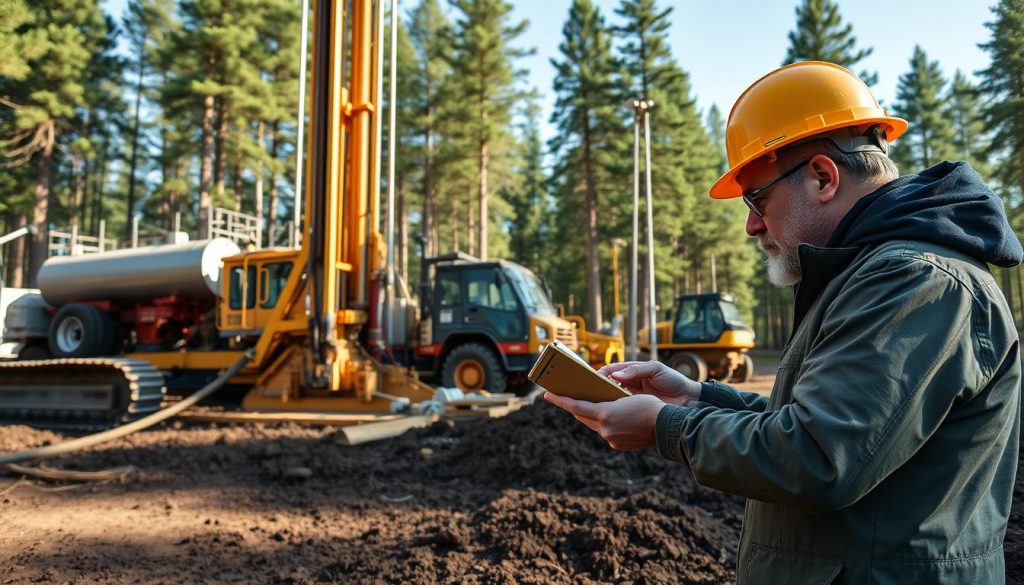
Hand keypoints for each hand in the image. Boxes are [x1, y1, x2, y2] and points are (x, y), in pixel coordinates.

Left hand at [543, 392, 665, 449]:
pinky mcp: (618, 445)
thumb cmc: (650, 406)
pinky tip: (610, 418)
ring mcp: (611, 439)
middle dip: (575, 407)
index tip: (547, 395)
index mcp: (605, 414)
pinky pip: (606, 432)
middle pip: (583, 416)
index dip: (560, 400)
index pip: (575, 406)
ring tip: (590, 406)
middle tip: (565, 397)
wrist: (667, 427)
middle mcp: (605, 429)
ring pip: (595, 425)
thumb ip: (609, 403)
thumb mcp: (627, 397)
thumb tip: (599, 407)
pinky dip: (605, 424)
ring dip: (592, 416)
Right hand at [598, 360, 700, 405]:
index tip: (593, 378)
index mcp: (632, 371)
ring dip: (602, 400)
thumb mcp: (656, 369)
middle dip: (597, 386)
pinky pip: (620, 410)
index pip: (611, 370)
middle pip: (607, 384)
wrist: (689, 399)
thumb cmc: (674, 381)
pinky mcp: (635, 410)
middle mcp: (629, 384)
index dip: (601, 373)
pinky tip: (607, 413)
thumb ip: (636, 370)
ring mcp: (631, 398)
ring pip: (611, 398)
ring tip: (593, 402)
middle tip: (586, 390)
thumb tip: (615, 375)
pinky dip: (613, 410)